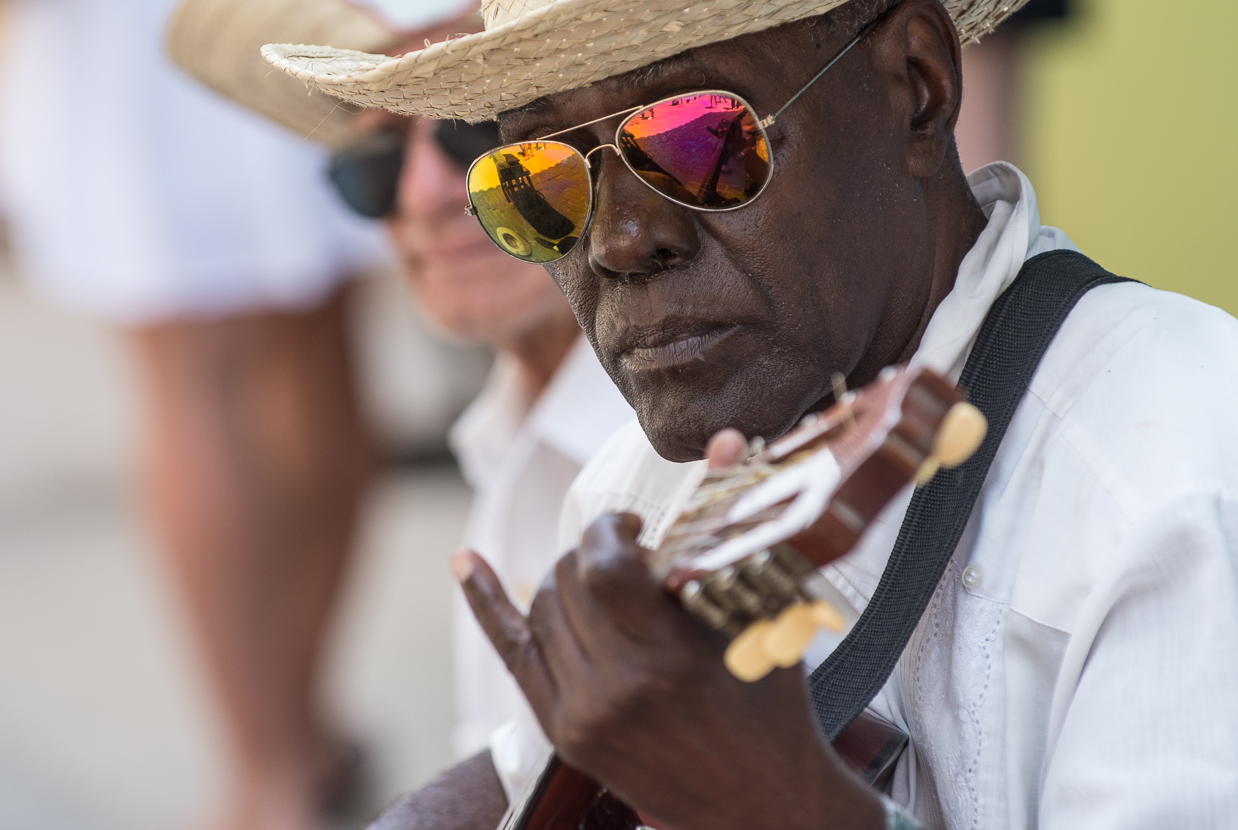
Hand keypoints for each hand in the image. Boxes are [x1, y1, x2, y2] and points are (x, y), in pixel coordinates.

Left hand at [452, 435, 883, 829]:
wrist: (759, 805)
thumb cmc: (771, 709)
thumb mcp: (760, 624)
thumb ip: (728, 541)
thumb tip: (726, 444)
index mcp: (666, 659)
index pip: (601, 565)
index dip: (611, 530)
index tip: (636, 528)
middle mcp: (613, 689)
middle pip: (567, 581)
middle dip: (594, 553)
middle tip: (629, 555)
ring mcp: (580, 715)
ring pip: (542, 609)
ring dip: (569, 580)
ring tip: (606, 582)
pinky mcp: (563, 732)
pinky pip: (512, 652)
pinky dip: (486, 602)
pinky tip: (466, 562)